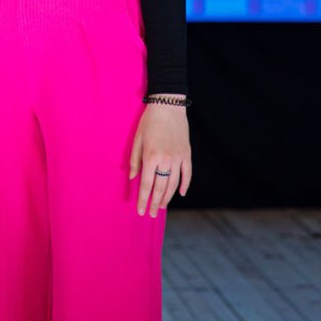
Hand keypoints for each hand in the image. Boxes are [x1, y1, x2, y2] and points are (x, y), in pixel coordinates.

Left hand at [129, 101, 190, 217]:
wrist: (168, 107)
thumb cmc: (149, 122)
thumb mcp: (137, 139)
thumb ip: (135, 160)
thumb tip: (133, 178)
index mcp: (151, 157)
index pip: (146, 184)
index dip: (143, 199)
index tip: (141, 211)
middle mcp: (165, 160)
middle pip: (160, 188)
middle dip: (155, 203)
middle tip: (151, 213)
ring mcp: (178, 158)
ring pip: (174, 184)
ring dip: (167, 197)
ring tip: (161, 205)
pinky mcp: (187, 154)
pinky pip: (187, 174)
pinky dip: (185, 185)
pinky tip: (180, 193)